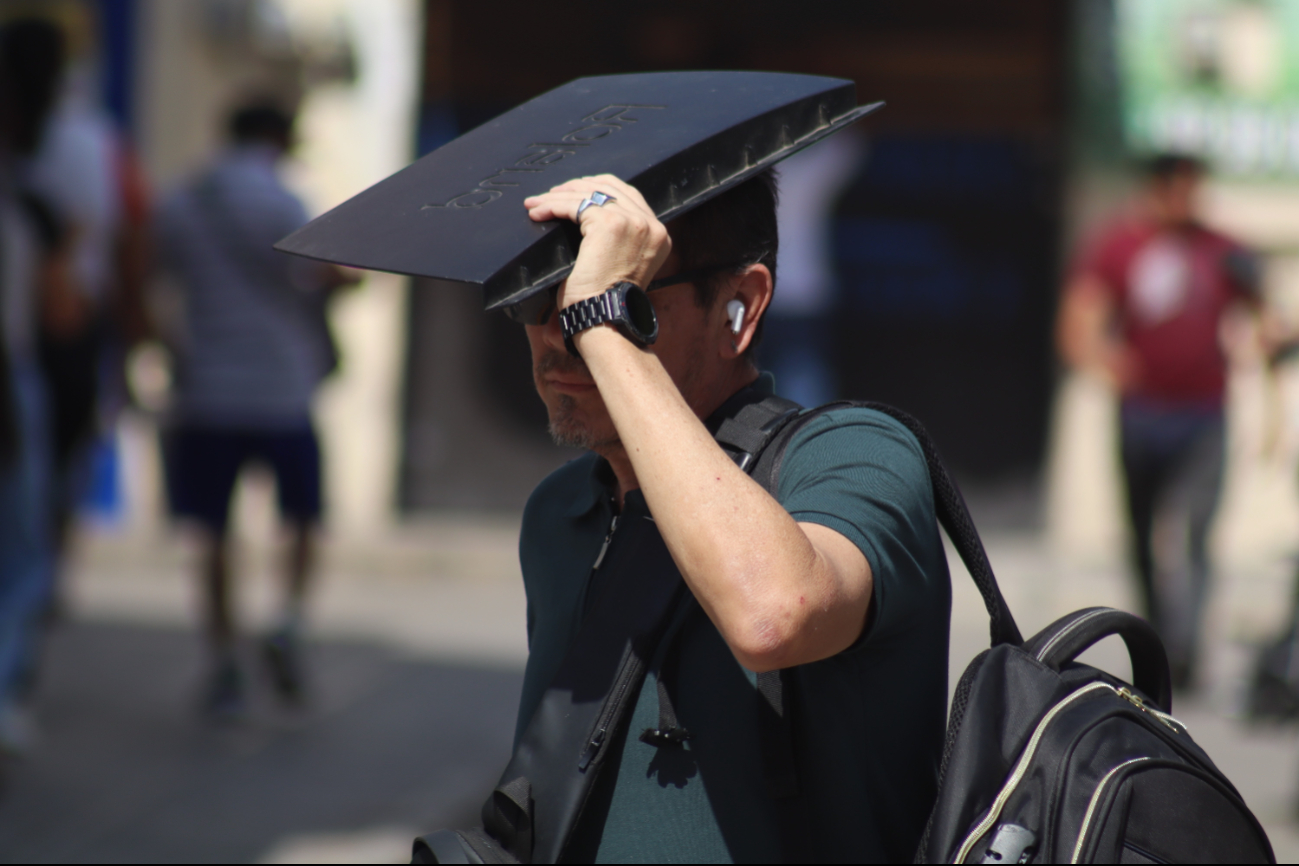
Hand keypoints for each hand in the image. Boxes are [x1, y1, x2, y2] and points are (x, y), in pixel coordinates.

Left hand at [524, 175, 670, 308]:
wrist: (603, 318)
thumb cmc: (603, 301)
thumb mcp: (620, 263)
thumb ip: (618, 240)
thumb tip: (587, 219)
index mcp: (658, 234)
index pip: (628, 195)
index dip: (598, 188)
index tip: (573, 192)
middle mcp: (650, 225)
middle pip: (609, 187)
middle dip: (576, 187)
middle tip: (550, 194)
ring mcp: (632, 222)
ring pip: (589, 194)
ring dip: (558, 196)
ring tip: (537, 203)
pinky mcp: (610, 224)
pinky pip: (575, 205)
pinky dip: (552, 206)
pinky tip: (537, 212)